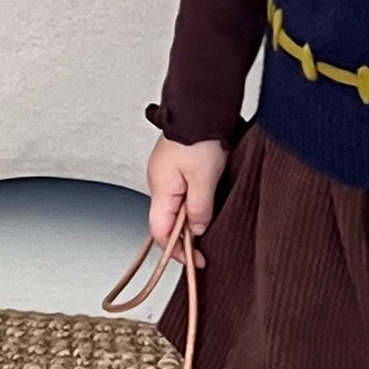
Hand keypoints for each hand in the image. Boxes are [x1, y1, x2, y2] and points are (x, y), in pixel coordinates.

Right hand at [145, 134, 229, 270]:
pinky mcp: (175, 166)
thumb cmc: (199, 138)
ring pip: (175, 207)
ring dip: (191, 218)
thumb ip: (200, 208)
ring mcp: (165, 173)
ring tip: (209, 220)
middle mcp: (159, 183)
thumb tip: (197, 229)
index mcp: (160, 189)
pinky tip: (205, 201)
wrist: (199, 108)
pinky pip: (181, 193)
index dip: (176, 251)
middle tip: (206, 245)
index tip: (195, 260)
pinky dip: (192, 203)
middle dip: (185, 236)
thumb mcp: (204, 178)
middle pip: (167, 221)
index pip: (160, 232)